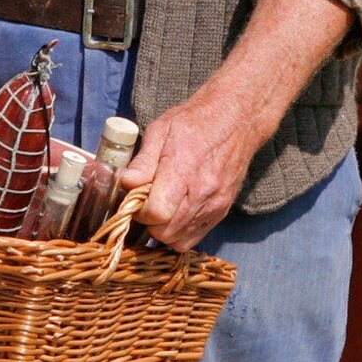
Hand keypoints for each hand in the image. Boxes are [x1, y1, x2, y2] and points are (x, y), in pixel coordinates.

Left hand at [117, 94, 264, 250]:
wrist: (236, 121)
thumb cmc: (194, 122)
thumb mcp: (161, 130)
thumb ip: (143, 160)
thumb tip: (126, 183)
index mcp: (183, 170)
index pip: (156, 213)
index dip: (140, 211)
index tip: (137, 198)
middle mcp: (202, 193)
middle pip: (165, 232)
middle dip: (149, 222)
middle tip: (147, 202)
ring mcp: (214, 205)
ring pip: (178, 240)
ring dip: (164, 229)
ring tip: (162, 207)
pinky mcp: (222, 211)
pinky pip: (195, 238)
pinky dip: (180, 232)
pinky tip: (177, 213)